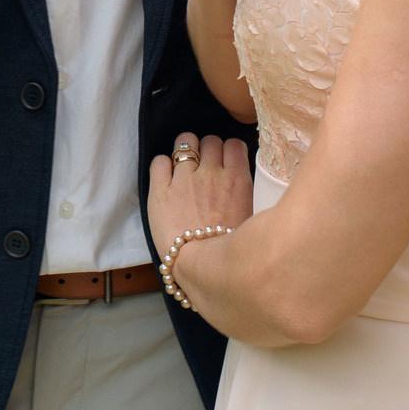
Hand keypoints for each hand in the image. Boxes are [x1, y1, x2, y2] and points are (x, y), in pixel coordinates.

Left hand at [147, 132, 253, 253]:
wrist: (201, 268)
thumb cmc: (228, 250)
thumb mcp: (249, 216)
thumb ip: (241, 191)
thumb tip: (236, 179)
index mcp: (236, 179)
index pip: (233, 144)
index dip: (227, 151)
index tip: (224, 161)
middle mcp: (210, 173)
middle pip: (210, 141)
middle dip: (207, 150)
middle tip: (204, 167)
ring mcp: (184, 179)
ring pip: (184, 142)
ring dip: (184, 151)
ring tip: (183, 165)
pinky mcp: (159, 189)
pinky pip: (159, 161)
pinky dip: (162, 166)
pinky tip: (165, 179)